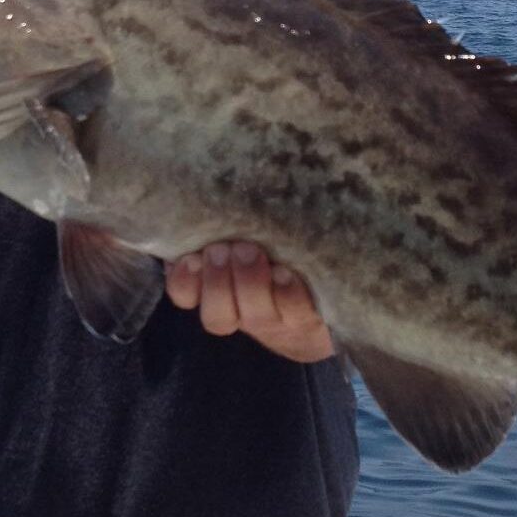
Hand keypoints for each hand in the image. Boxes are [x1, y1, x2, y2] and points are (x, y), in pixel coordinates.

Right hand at [165, 242, 334, 362]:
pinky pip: (294, 311)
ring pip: (254, 315)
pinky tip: (285, 272)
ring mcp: (278, 320)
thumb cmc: (277, 248)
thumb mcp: (242, 234)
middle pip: (217, 316)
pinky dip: (286, 291)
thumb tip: (195, 196)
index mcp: (217, 291)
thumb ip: (219, 225)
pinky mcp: (310, 319)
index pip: (186, 295)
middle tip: (222, 249)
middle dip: (217, 281)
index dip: (183, 282)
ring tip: (251, 251)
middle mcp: (245, 314)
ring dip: (248, 283)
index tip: (190, 258)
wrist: (332, 293)